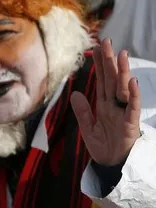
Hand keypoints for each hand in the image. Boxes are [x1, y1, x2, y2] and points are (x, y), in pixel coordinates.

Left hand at [71, 38, 142, 166]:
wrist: (111, 166)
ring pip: (123, 89)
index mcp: (104, 105)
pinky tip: (132, 81)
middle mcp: (115, 106)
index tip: (96, 48)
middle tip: (106, 41)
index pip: (102, 81)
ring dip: (122, 72)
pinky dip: (133, 94)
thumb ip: (83, 111)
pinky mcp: (130, 124)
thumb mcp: (88, 128)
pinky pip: (132, 107)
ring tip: (120, 54)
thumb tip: (75, 93)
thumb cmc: (103, 147)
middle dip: (109, 61)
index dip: (99, 65)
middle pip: (112, 80)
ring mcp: (123, 113)